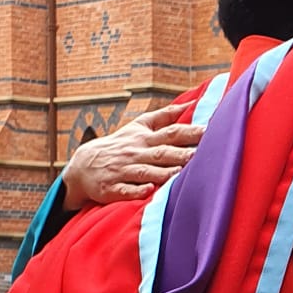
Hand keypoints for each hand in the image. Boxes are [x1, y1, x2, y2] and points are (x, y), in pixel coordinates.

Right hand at [61, 106, 202, 210]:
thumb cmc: (120, 145)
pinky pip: (126, 190)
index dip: (189, 131)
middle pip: (161, 153)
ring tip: (180, 173)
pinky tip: (149, 190)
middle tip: (200, 155)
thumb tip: (191, 102)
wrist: (83, 165)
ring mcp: (123, 171)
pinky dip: (137, 190)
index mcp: (144, 139)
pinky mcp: (112, 188)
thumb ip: (164, 116)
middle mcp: (135, 154)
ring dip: (163, 172)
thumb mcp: (138, 126)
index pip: (170, 133)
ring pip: (145, 172)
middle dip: (180, 153)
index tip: (209, 130)